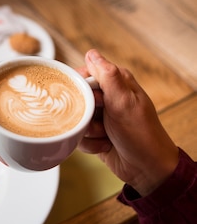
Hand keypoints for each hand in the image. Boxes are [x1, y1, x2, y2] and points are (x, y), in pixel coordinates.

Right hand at [77, 49, 178, 196]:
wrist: (147, 169)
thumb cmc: (141, 135)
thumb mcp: (124, 102)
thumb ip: (107, 76)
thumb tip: (92, 53)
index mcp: (117, 83)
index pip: (86, 73)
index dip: (82, 86)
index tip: (88, 98)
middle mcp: (109, 97)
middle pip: (77, 97)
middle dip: (84, 113)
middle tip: (100, 120)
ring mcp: (102, 116)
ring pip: (76, 117)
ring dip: (87, 130)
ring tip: (106, 134)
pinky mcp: (95, 133)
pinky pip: (78, 135)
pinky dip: (89, 143)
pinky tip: (105, 144)